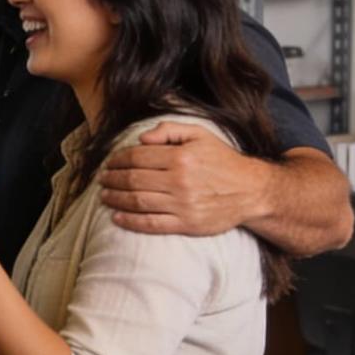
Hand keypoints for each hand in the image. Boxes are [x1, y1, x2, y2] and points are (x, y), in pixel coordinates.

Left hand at [99, 121, 269, 235]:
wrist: (251, 191)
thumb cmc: (222, 160)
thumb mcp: (200, 135)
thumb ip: (169, 130)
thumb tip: (141, 139)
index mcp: (181, 157)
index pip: (138, 158)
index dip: (118, 160)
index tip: (109, 163)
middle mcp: (180, 181)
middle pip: (133, 180)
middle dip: (112, 179)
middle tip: (102, 179)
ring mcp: (183, 205)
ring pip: (138, 202)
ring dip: (116, 199)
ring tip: (104, 196)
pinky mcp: (187, 224)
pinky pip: (152, 224)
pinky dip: (131, 222)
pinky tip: (117, 217)